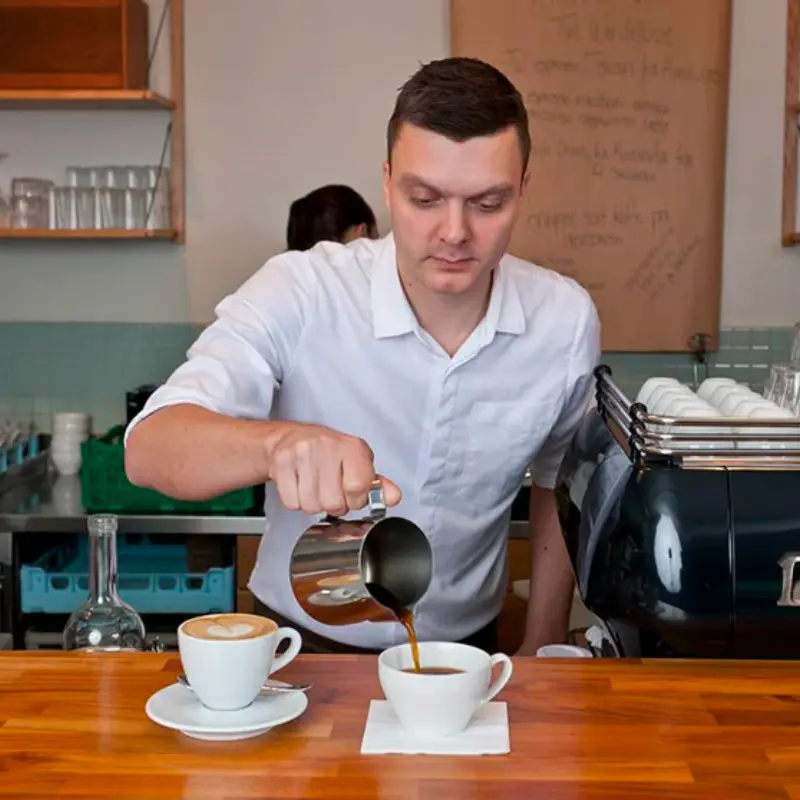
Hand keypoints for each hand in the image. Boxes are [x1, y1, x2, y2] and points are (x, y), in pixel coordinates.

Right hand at [265, 422, 400, 515]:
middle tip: (332, 492)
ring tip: (315, 488)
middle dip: (334, 505)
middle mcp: (327, 446)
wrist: (292, 438)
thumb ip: (376, 483)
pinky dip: (296, 502)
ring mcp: (302, 453)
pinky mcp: (281, 462)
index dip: (356, 500)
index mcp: (352, 447)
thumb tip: (393, 497)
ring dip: (314, 504)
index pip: (358, 488)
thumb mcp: (358, 462)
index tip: (353, 495)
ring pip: (311, 505)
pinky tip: (300, 486)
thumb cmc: (329, 452)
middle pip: (333, 502)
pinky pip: (291, 502)